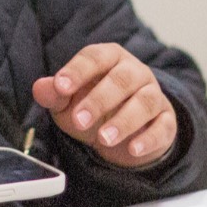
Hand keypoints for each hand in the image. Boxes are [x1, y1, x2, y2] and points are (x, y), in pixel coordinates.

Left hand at [32, 44, 176, 167]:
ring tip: (103, 139)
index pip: (95, 57)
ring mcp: (153, 95)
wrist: (125, 131)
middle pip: (121, 80)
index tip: (60, 86)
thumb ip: (55, 94)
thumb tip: (41, 88)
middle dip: (98, 100)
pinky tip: (133, 149)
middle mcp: (135, 72)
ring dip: (124, 121)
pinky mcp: (165, 120)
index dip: (77, 71)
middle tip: (79, 120)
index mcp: (109, 58)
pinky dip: (149, 139)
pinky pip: (162, 126)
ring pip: (144, 102)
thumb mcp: (68, 101)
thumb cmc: (93, 107)